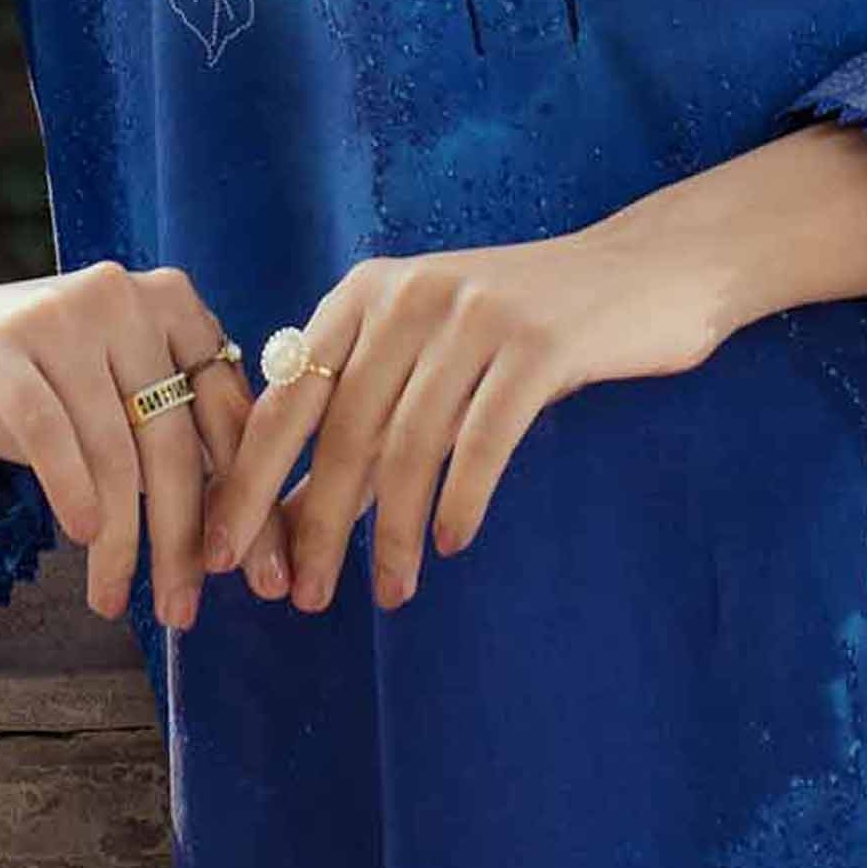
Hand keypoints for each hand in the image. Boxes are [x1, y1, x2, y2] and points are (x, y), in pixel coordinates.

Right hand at [0, 263, 294, 626]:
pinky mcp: (1, 347)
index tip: (249, 574)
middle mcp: (123, 296)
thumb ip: (173, 440)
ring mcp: (61, 315)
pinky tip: (81, 539)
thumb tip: (236, 536)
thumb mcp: (112, 402)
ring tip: (112, 599)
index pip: (224, 408)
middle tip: (181, 610)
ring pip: (112, 449)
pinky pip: (50, 432)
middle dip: (180, 536)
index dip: (243, 497)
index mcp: (170, 302)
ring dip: (118, 539)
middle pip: (170, 437)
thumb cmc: (32, 389)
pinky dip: (71, 491)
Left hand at [199, 223, 728, 613]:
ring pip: (411, 443)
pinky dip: (461, 499)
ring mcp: (475, 315)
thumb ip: (360, 424)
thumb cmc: (523, 328)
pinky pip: (483, 439)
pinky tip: (451, 545)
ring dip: (394, 531)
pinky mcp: (539, 343)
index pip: (286, 395)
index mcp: (366, 292)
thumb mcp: (429, 360)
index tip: (222, 555)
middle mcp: (411, 295)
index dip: (251, 480)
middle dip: (318, 523)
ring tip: (389, 592)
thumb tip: (284, 518)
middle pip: (342, 427)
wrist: (643, 270)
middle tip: (306, 597)